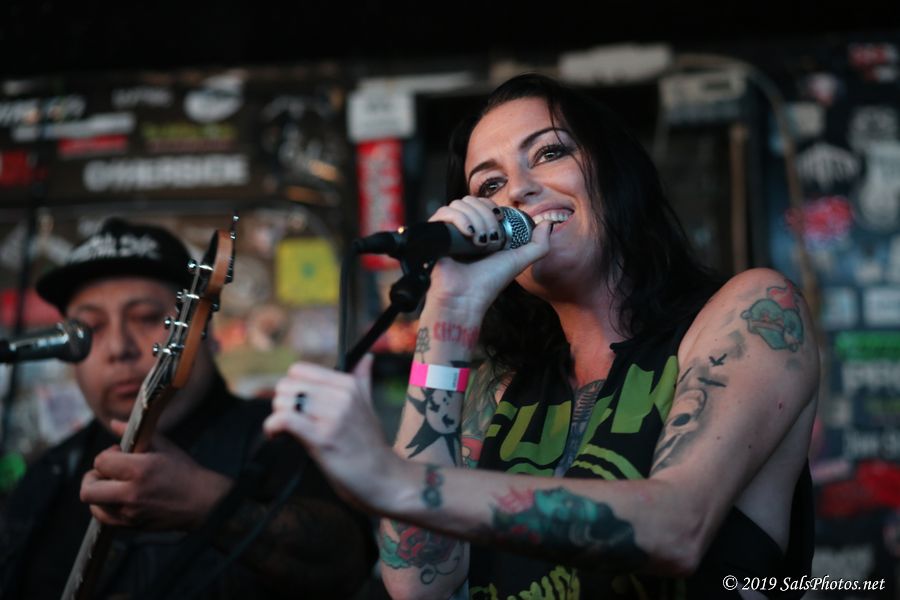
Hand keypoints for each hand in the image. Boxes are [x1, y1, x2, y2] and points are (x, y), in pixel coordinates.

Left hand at [80, 419, 231, 529]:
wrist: (202, 502)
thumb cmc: (184, 471)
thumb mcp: (163, 446)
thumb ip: (134, 433)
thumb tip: (113, 423)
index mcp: (140, 469)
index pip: (101, 462)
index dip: (107, 455)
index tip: (119, 454)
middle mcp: (132, 493)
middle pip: (88, 490)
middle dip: (92, 478)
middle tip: (105, 473)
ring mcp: (130, 513)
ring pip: (93, 505)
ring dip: (98, 493)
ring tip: (113, 486)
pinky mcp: (132, 526)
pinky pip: (104, 519)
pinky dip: (105, 508)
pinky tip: (118, 499)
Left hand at [264, 354, 402, 511]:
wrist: (383, 479)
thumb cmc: (369, 446)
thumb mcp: (367, 407)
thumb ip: (362, 380)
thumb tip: (367, 358)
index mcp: (349, 384)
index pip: (300, 370)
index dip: (291, 387)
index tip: (296, 405)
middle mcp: (342, 395)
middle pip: (287, 385)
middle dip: (282, 404)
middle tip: (291, 422)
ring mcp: (333, 416)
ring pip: (283, 402)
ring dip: (277, 418)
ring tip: (287, 432)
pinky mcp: (323, 438)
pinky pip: (284, 420)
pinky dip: (273, 428)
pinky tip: (277, 436)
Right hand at [427, 196, 551, 312]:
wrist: (467, 298)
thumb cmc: (489, 282)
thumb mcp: (519, 261)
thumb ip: (539, 244)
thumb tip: (548, 222)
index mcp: (477, 229)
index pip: (483, 203)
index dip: (493, 210)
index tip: (499, 230)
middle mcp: (460, 228)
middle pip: (471, 200)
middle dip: (486, 216)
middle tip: (491, 240)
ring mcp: (446, 230)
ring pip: (459, 204)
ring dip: (475, 220)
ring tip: (479, 243)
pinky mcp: (432, 234)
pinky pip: (444, 212)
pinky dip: (459, 219)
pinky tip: (468, 235)